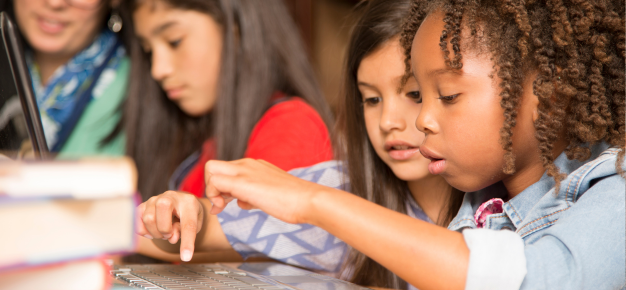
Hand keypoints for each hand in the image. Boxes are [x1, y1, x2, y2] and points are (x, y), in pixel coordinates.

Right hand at [135, 191, 203, 261]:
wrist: (181, 204)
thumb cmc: (188, 215)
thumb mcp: (194, 224)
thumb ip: (185, 232)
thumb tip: (172, 238)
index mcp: (189, 202)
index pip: (188, 223)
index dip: (187, 242)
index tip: (186, 257)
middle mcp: (170, 196)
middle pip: (163, 207)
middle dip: (165, 228)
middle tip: (170, 234)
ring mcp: (155, 199)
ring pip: (148, 218)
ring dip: (156, 233)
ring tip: (163, 232)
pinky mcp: (143, 206)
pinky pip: (136, 221)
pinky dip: (144, 231)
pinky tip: (153, 230)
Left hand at [205, 158, 323, 224]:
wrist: (308, 200)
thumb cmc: (293, 201)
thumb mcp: (269, 196)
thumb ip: (253, 196)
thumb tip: (241, 202)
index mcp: (255, 166)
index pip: (227, 170)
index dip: (221, 187)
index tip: (227, 203)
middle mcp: (248, 164)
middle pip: (214, 166)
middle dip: (212, 186)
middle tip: (221, 205)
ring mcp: (245, 170)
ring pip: (211, 169)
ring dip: (211, 190)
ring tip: (222, 207)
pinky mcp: (243, 182)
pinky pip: (214, 182)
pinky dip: (213, 195)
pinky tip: (223, 208)